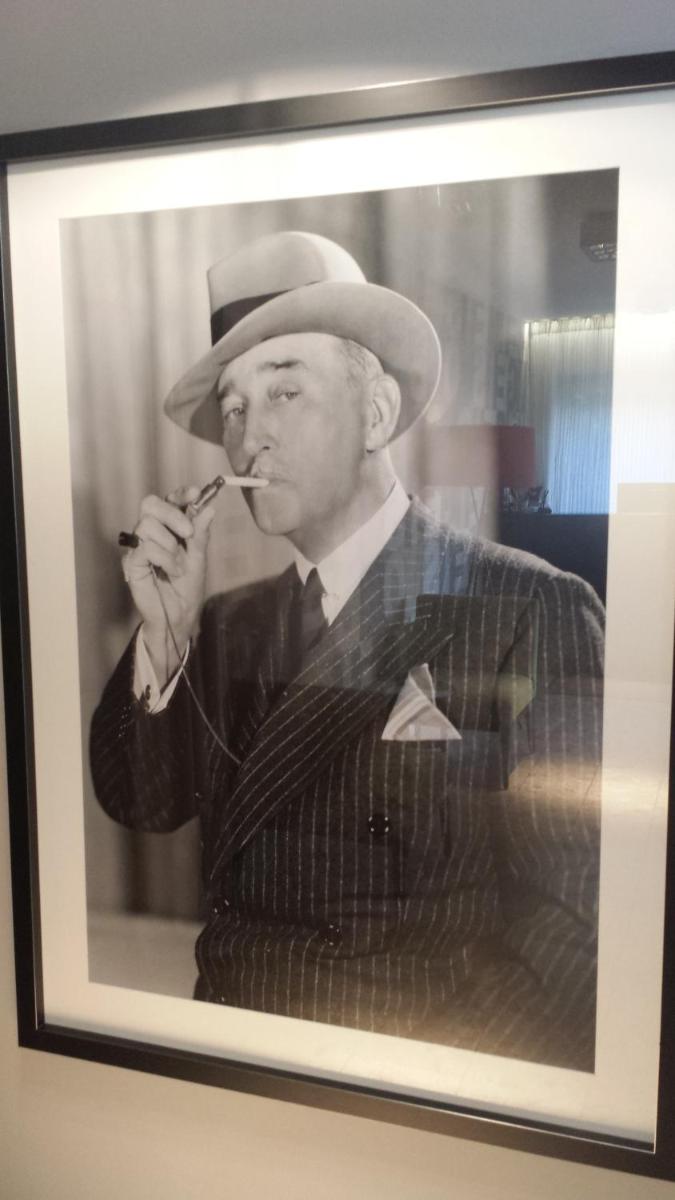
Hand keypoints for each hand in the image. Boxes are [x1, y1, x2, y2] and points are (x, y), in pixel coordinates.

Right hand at [122, 485, 213, 684]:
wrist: (179, 616)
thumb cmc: (187, 587)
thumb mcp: (199, 558)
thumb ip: (200, 533)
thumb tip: (209, 509)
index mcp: (168, 527)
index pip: (169, 500)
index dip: (180, 493)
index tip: (195, 493)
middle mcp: (151, 532)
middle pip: (150, 504)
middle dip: (172, 514)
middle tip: (188, 533)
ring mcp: (138, 545)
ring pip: (148, 525)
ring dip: (171, 546)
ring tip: (179, 566)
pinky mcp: (131, 561)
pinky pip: (145, 547)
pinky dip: (164, 559)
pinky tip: (172, 571)